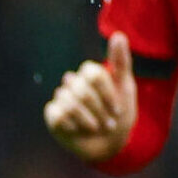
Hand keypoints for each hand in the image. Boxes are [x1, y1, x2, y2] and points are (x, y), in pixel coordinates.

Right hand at [44, 31, 137, 163]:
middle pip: (82, 91)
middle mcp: (73, 83)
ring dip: (89, 121)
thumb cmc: (119, 115)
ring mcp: (61, 98)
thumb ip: (121, 62)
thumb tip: (118, 34)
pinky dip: (74, 127)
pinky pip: (59, 116)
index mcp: (89, 74)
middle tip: (108, 123)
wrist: (110, 143)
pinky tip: (79, 131)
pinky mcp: (53, 115)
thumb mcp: (125, 88)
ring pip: (70, 104)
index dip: (106, 95)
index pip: (93, 74)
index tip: (118, 109)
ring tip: (96, 128)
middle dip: (99, 111)